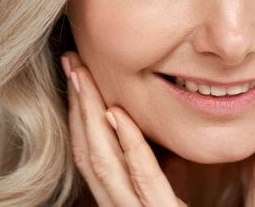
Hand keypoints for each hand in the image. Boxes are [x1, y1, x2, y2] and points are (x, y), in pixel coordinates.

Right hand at [61, 52, 186, 206]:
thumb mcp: (184, 185)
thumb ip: (167, 163)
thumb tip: (154, 131)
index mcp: (134, 200)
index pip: (96, 155)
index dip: (82, 115)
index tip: (78, 74)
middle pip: (90, 154)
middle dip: (77, 106)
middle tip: (70, 61)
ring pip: (103, 164)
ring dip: (88, 116)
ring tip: (81, 76)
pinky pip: (143, 179)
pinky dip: (127, 145)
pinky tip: (116, 114)